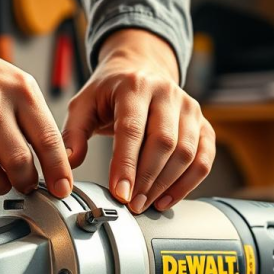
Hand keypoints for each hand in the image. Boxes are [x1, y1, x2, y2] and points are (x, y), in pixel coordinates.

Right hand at [0, 3, 72, 197]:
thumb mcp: (13, 85)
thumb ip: (30, 118)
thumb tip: (51, 158)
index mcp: (25, 89)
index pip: (51, 137)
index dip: (60, 169)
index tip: (63, 188)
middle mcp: (3, 99)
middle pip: (30, 156)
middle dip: (34, 181)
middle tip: (32, 187)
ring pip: (8, 165)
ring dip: (14, 183)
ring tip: (12, 184)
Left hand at [62, 29, 214, 212]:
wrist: (142, 69)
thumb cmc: (111, 91)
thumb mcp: (84, 104)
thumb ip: (73, 134)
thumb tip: (69, 165)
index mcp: (135, 86)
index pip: (132, 129)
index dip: (127, 165)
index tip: (120, 193)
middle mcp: (167, 94)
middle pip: (165, 143)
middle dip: (148, 179)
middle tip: (132, 204)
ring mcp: (189, 108)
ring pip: (187, 153)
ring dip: (167, 185)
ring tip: (146, 204)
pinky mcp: (203, 124)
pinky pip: (204, 158)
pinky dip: (188, 183)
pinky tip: (168, 198)